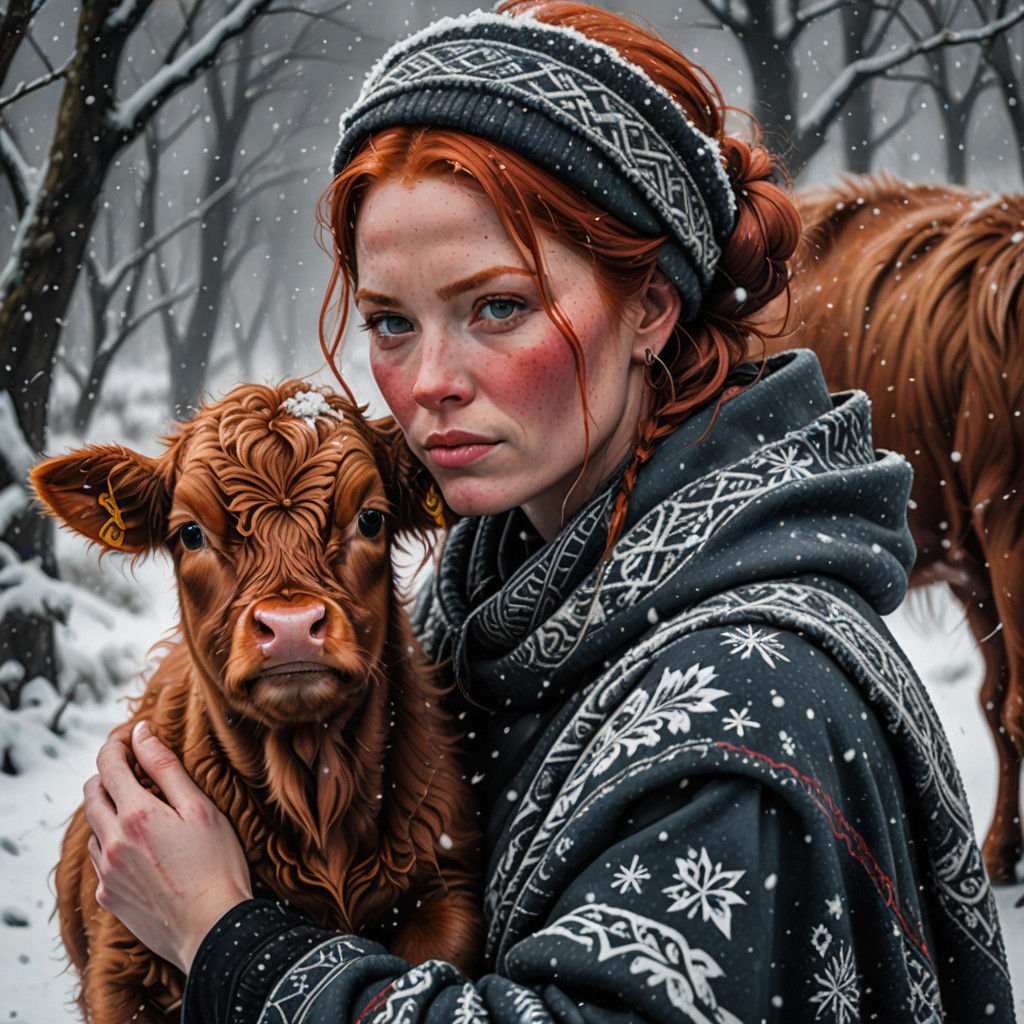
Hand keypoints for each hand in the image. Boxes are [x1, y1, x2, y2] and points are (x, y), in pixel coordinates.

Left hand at [83, 720, 252, 973]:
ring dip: (108, 810)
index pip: (109, 766)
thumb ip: (166, 769)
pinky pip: (99, 860)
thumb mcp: (200, 809)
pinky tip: (138, 847)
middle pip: (91, 795)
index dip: (115, 746)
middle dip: (106, 774)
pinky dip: (111, 843)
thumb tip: (141, 734)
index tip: (128, 738)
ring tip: (138, 808)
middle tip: (131, 768)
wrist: (212, 929)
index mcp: (136, 815)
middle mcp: (112, 842)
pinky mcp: (108, 897)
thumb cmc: (217, 865)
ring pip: (93, 828)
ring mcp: (107, 872)